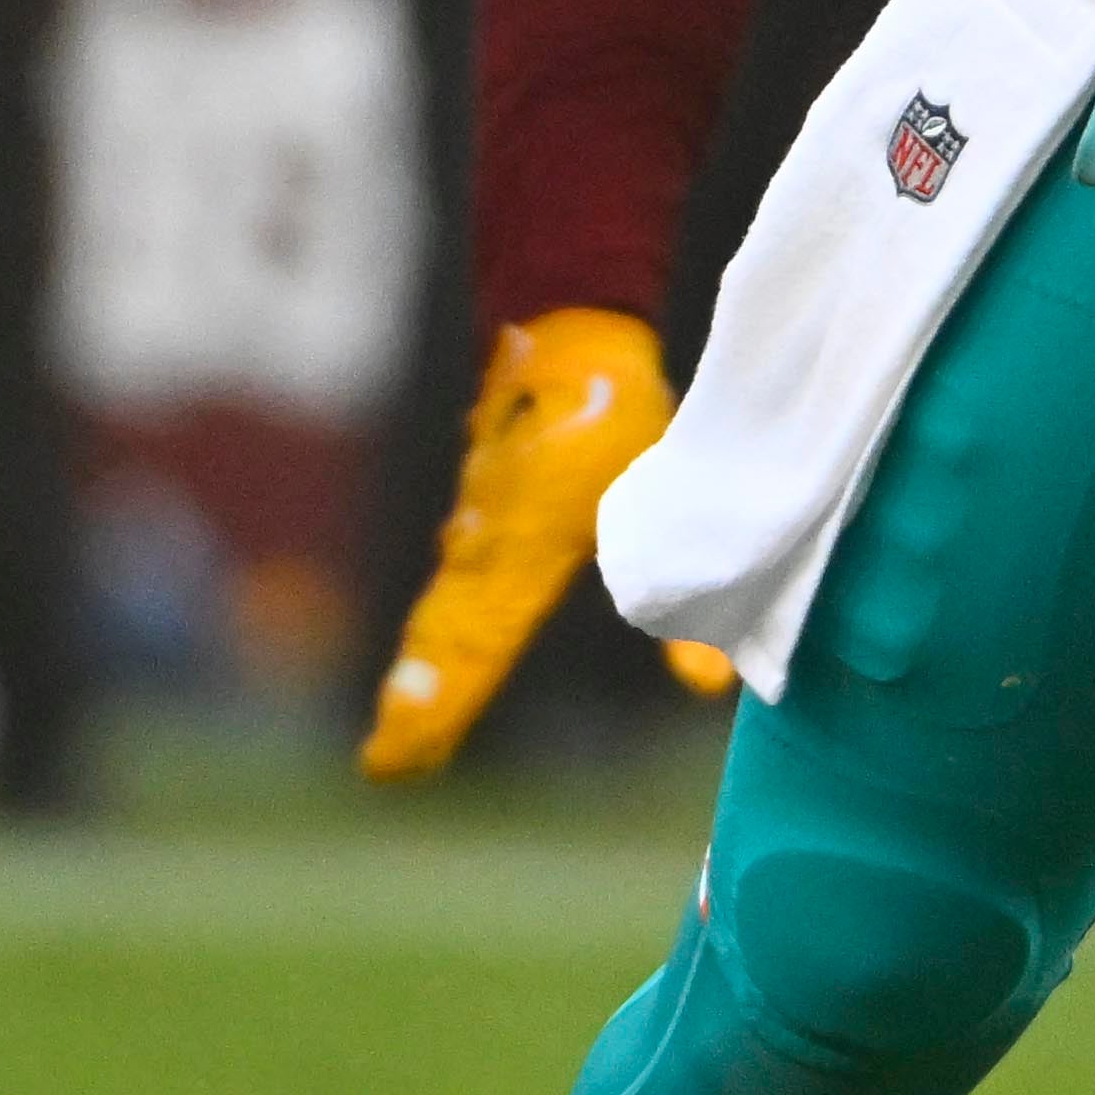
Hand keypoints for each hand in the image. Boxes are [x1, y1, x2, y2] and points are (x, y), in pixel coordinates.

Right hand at [362, 307, 724, 776]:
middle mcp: (484, 547)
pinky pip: (456, 577)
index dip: (439, 708)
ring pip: (444, 610)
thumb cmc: (611, 410)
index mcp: (522, 550)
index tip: (397, 761)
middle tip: (383, 767)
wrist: (560, 327)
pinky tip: (434, 648)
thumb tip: (710, 690)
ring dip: (426, 671)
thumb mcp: (655, 501)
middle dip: (416, 706)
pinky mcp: (480, 504)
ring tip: (401, 735)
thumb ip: (678, 600)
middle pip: (444, 639)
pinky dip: (443, 622)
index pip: (475, 648)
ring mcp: (474, 524)